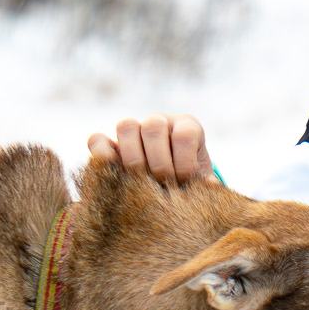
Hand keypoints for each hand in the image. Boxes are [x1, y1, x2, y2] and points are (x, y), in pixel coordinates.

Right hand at [87, 112, 212, 185]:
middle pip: (153, 127)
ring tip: (142, 183)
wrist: (170, 186)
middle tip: (163, 185)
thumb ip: (206, 184)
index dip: (184, 163)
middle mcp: (159, 122)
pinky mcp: (110, 144)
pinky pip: (97, 139)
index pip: (184, 135)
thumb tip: (211, 187)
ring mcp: (133, 130)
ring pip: (126, 126)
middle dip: (158, 163)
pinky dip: (102, 156)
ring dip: (133, 158)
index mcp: (186, 126)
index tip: (185, 184)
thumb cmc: (191, 184)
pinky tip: (115, 176)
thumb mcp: (202, 182)